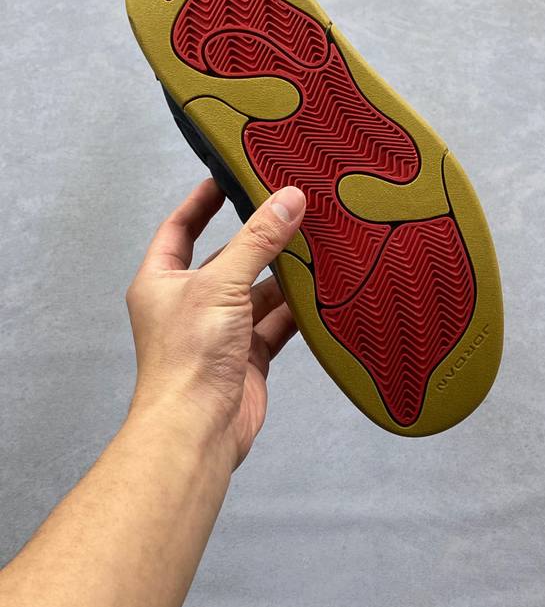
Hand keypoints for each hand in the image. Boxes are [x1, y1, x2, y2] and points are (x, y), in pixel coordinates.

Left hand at [125, 179, 305, 466]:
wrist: (198, 430)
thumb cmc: (188, 359)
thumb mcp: (221, 284)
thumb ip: (258, 241)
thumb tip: (288, 199)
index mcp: (163, 281)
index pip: (181, 227)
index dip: (202, 201)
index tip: (227, 176)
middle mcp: (190, 302)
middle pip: (228, 258)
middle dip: (258, 238)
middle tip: (290, 208)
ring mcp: (220, 330)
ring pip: (257, 291)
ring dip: (283, 274)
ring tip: (315, 244)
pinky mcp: (248, 355)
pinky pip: (276, 322)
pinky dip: (296, 309)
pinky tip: (320, 291)